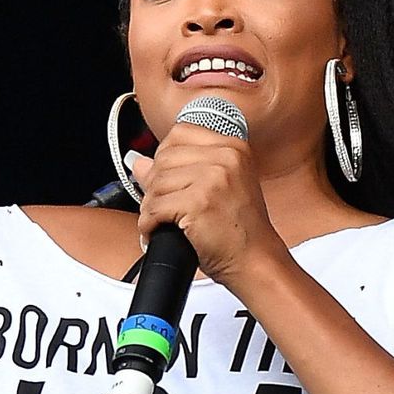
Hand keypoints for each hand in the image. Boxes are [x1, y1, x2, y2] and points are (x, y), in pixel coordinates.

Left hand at [129, 122, 290, 286]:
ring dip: (151, 207)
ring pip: (156, 183)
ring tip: (163, 222)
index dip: (165, 157)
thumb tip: (137, 162)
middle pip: (164, 158)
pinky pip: (155, 208)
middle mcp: (226, 157)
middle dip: (155, 186)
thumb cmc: (239, 230)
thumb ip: (179, 169)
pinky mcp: (199, 202)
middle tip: (163, 208)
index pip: (180, 133)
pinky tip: (158, 232)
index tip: (169, 180)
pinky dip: (149, 225)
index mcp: (232, 147)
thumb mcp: (215, 188)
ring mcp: (213, 178)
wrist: (256, 260)